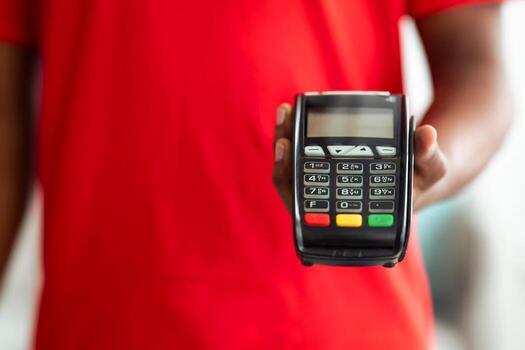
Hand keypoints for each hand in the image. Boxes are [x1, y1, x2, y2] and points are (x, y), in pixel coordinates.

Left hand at [272, 103, 447, 211]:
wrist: (411, 180)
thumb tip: (426, 135)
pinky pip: (299, 157)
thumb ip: (429, 157)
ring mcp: (323, 187)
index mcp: (348, 215)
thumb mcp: (430, 171)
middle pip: (293, 184)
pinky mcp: (323, 170)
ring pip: (292, 169)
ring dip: (284, 140)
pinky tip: (291, 114)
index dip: (291, 178)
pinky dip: (292, 136)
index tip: (287, 148)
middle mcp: (330, 204)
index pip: (309, 205)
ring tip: (285, 112)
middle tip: (283, 123)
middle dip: (283, 154)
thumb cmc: (416, 181)